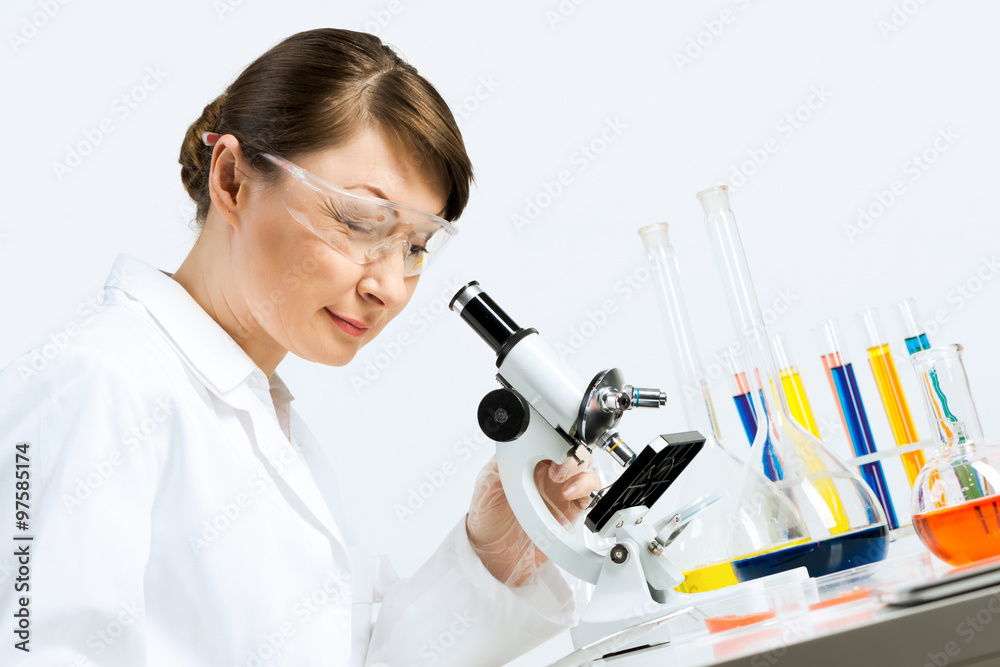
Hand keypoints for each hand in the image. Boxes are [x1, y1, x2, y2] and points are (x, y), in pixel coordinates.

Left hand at [466, 449, 600, 586]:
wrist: (494, 555)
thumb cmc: (487, 518)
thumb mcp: (487, 484)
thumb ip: (504, 464)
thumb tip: (517, 446)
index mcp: (528, 461)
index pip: (550, 440)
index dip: (554, 440)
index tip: (548, 449)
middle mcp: (547, 473)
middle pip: (573, 451)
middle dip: (571, 454)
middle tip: (558, 467)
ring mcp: (561, 490)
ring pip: (585, 469)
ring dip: (580, 469)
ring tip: (562, 480)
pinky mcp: (570, 510)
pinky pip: (588, 493)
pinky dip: (586, 488)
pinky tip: (569, 493)